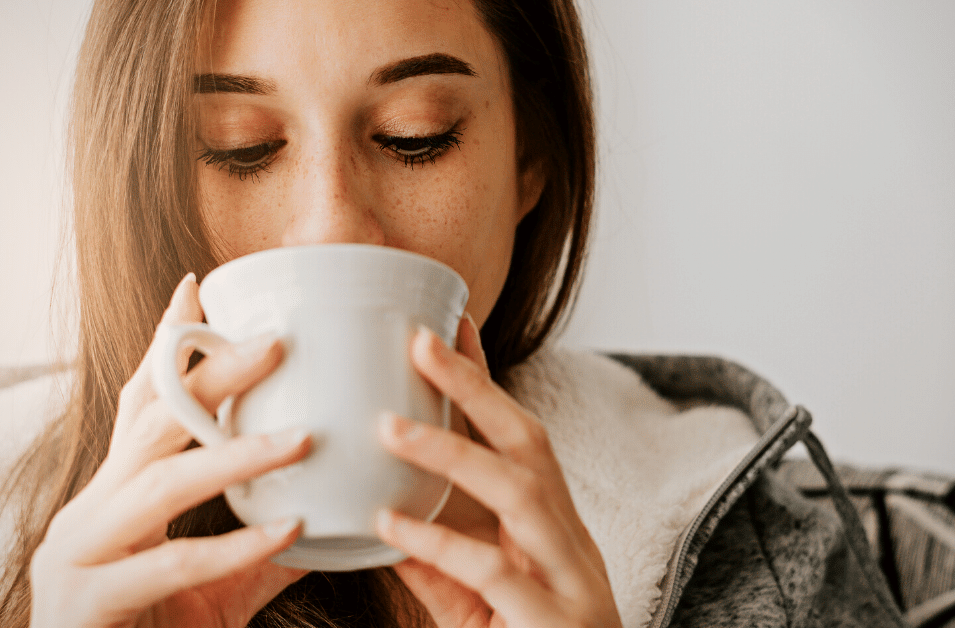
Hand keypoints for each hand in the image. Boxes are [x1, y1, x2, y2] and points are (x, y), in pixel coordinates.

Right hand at [30, 274, 310, 627]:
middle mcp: (90, 512)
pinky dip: (235, 548)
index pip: (139, 406)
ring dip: (236, 457)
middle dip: (211, 377)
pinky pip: (171, 564)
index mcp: (114, 497)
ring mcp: (79, 554)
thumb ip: (261, 556)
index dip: (165, 347)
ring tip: (303, 439)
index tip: (198, 287)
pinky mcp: (88, 602)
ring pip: (162, 485)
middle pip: (151, 425)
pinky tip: (289, 531)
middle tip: (276, 343)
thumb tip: (328, 523)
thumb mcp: (215, 590)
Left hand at [375, 317, 621, 627]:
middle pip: (527, 439)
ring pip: (518, 491)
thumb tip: (387, 525)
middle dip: (476, 385)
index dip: (481, 378)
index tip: (444, 321)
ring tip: (389, 426)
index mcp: (546, 524)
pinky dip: (440, 544)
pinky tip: (390, 524)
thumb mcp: (480, 605)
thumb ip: (442, 566)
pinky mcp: (553, 617)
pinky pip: (494, 570)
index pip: (514, 435)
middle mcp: (563, 534)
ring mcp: (566, 573)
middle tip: (419, 339)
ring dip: (454, 451)